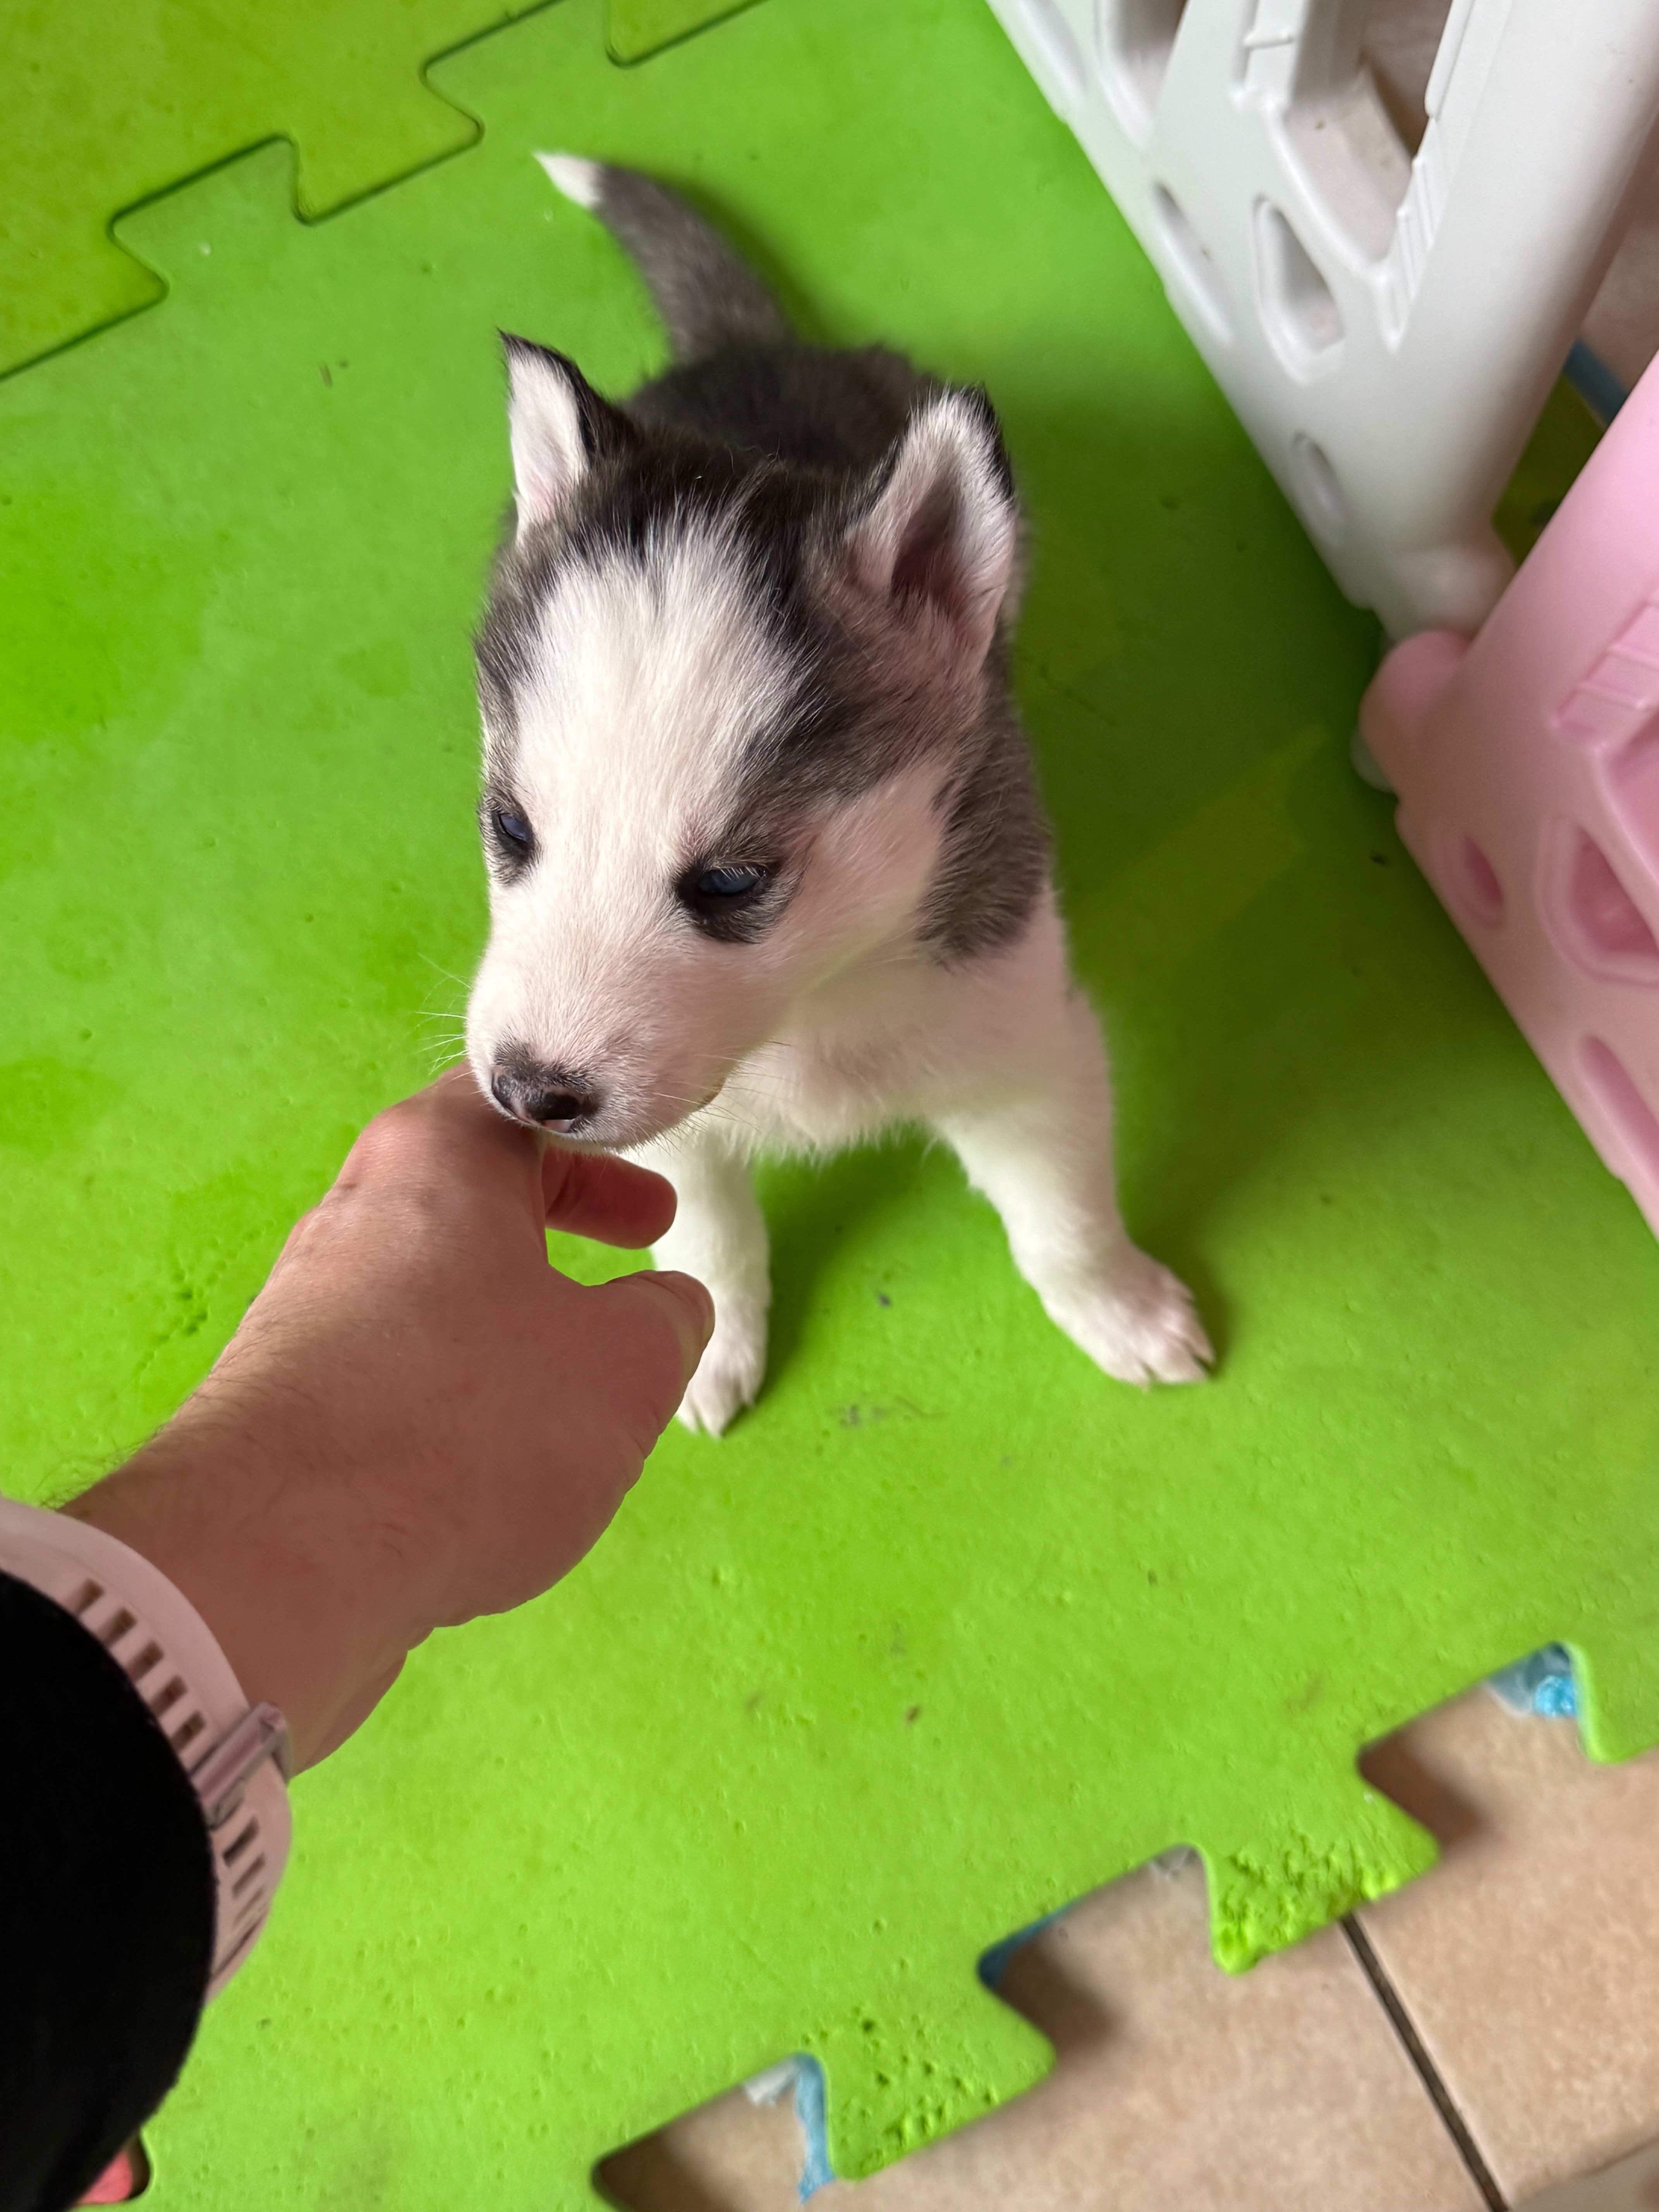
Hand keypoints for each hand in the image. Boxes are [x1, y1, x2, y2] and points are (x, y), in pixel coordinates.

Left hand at [66, 1072, 712, 1766]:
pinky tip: (494, 1450)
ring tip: (578, 1366)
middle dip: (559, 1216)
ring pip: (432, 1282)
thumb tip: (668, 1307)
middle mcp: (355, 1212)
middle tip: (639, 1237)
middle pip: (471, 1189)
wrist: (280, 1559)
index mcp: (434, 1158)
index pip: (519, 1102)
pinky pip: (392, 1363)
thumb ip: (666, 1321)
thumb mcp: (624, 1367)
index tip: (650, 1183)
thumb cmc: (473, 1423)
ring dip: (510, 1308)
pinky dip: (456, 1381)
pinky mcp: (282, 1398)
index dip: (602, 1134)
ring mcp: (307, 1308)